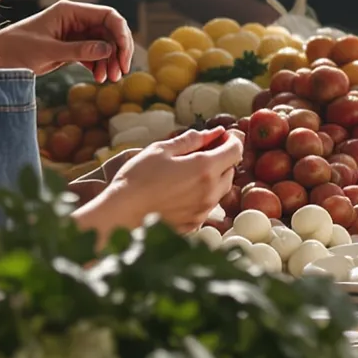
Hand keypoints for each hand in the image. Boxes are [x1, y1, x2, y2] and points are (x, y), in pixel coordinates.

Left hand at [0, 1, 134, 82]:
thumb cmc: (16, 49)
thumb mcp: (48, 50)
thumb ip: (79, 49)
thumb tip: (108, 50)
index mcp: (70, 11)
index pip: (107, 16)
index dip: (120, 34)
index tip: (124, 55)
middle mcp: (75, 20)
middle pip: (108, 31)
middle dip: (117, 51)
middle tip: (120, 72)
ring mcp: (73, 34)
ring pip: (102, 44)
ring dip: (109, 61)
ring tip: (108, 79)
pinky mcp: (69, 48)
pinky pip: (92, 54)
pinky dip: (98, 65)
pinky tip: (98, 77)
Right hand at [84, 126, 242, 231]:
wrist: (121, 214)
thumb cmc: (138, 178)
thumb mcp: (161, 150)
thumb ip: (191, 140)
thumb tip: (214, 132)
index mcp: (205, 168)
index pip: (235, 150)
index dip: (230, 140)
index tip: (218, 137)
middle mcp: (211, 191)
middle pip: (230, 170)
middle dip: (221, 159)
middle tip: (200, 152)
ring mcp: (203, 211)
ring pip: (220, 189)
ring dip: (212, 178)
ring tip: (186, 173)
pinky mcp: (194, 224)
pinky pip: (206, 206)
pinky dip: (201, 195)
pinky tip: (179, 192)